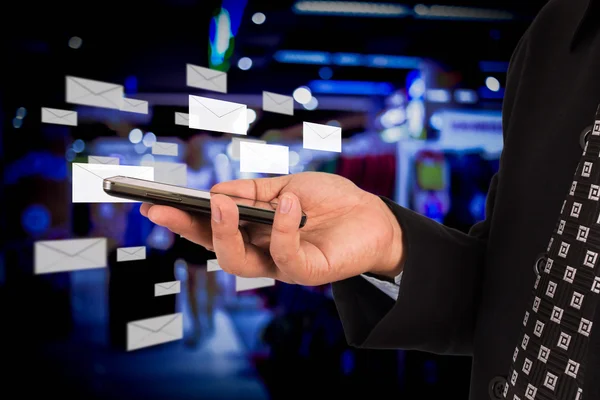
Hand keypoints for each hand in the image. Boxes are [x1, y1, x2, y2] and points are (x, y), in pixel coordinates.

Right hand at [140, 172, 404, 285]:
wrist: (373, 214)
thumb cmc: (329, 201)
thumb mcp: (285, 187)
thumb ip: (252, 192)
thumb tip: (214, 191)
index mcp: (254, 232)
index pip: (212, 229)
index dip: (182, 220)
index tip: (152, 204)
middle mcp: (263, 253)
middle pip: (216, 250)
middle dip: (188, 230)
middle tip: (165, 208)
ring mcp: (283, 266)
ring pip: (240, 262)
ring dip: (226, 231)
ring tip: (222, 204)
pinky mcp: (309, 272)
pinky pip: (286, 257)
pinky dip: (284, 228)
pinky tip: (289, 203)